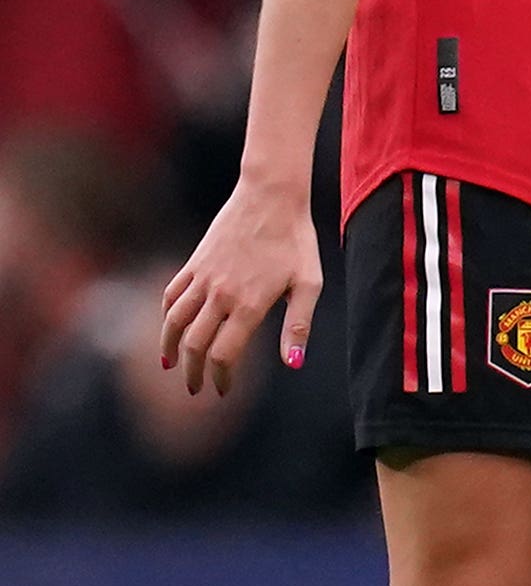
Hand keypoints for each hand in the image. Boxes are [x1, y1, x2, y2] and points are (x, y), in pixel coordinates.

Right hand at [160, 175, 321, 396]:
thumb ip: (299, 325)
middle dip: (192, 372)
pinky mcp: (194, 263)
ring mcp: (203, 278)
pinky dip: (166, 316)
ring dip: (169, 348)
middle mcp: (220, 294)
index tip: (223, 390)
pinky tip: (171, 327)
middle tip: (195, 388)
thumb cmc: (297, 240)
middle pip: (194, 345)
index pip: (224, 354)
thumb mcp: (309, 282)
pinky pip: (171, 296)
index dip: (220, 378)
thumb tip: (294, 364)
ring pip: (174, 322)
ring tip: (170, 366)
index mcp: (250, 304)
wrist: (272, 196)